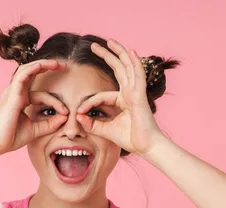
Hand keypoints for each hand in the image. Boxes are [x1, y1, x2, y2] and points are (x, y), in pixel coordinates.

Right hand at [0, 60, 68, 155]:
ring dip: (43, 64)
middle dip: (47, 67)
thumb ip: (50, 123)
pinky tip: (43, 65)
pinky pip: (22, 76)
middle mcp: (15, 93)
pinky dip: (32, 69)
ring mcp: (12, 92)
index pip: (41, 94)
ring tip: (57, 64)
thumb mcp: (36, 130)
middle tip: (64, 65)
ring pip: (27, 70)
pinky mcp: (12, 95)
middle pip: (32, 73)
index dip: (56, 102)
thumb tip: (65, 116)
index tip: (66, 113)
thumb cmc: (11, 138)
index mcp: (20, 100)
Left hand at [76, 39, 164, 155]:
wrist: (147, 147)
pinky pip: (138, 76)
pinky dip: (135, 64)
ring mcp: (136, 93)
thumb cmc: (131, 139)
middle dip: (107, 56)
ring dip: (119, 53)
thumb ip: (93, 124)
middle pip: (118, 69)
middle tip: (94, 45)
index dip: (89, 103)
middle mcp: (130, 93)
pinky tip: (131, 52)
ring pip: (127, 67)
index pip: (102, 95)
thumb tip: (78, 117)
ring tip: (110, 41)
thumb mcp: (106, 130)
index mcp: (123, 100)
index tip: (79, 112)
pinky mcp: (140, 96)